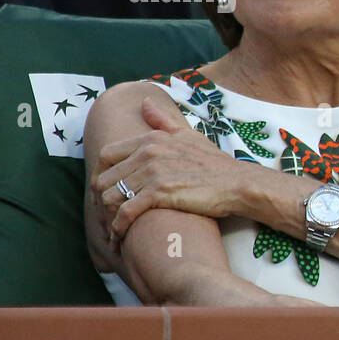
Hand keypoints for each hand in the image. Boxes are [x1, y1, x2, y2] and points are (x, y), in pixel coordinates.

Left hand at [92, 96, 247, 239]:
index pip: (107, 155)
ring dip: (107, 216)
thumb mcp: (189, 135)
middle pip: (105, 178)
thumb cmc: (216, 163)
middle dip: (101, 200)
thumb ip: (162, 121)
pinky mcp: (158, 194)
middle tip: (106, 215)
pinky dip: (118, 227)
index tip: (106, 190)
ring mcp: (152, 173)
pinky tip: (120, 237)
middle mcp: (148, 153)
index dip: (101, 175)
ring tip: (112, 229)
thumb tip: (144, 102)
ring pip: (110, 197)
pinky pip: (125, 212)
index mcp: (151, 139)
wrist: (237, 183)